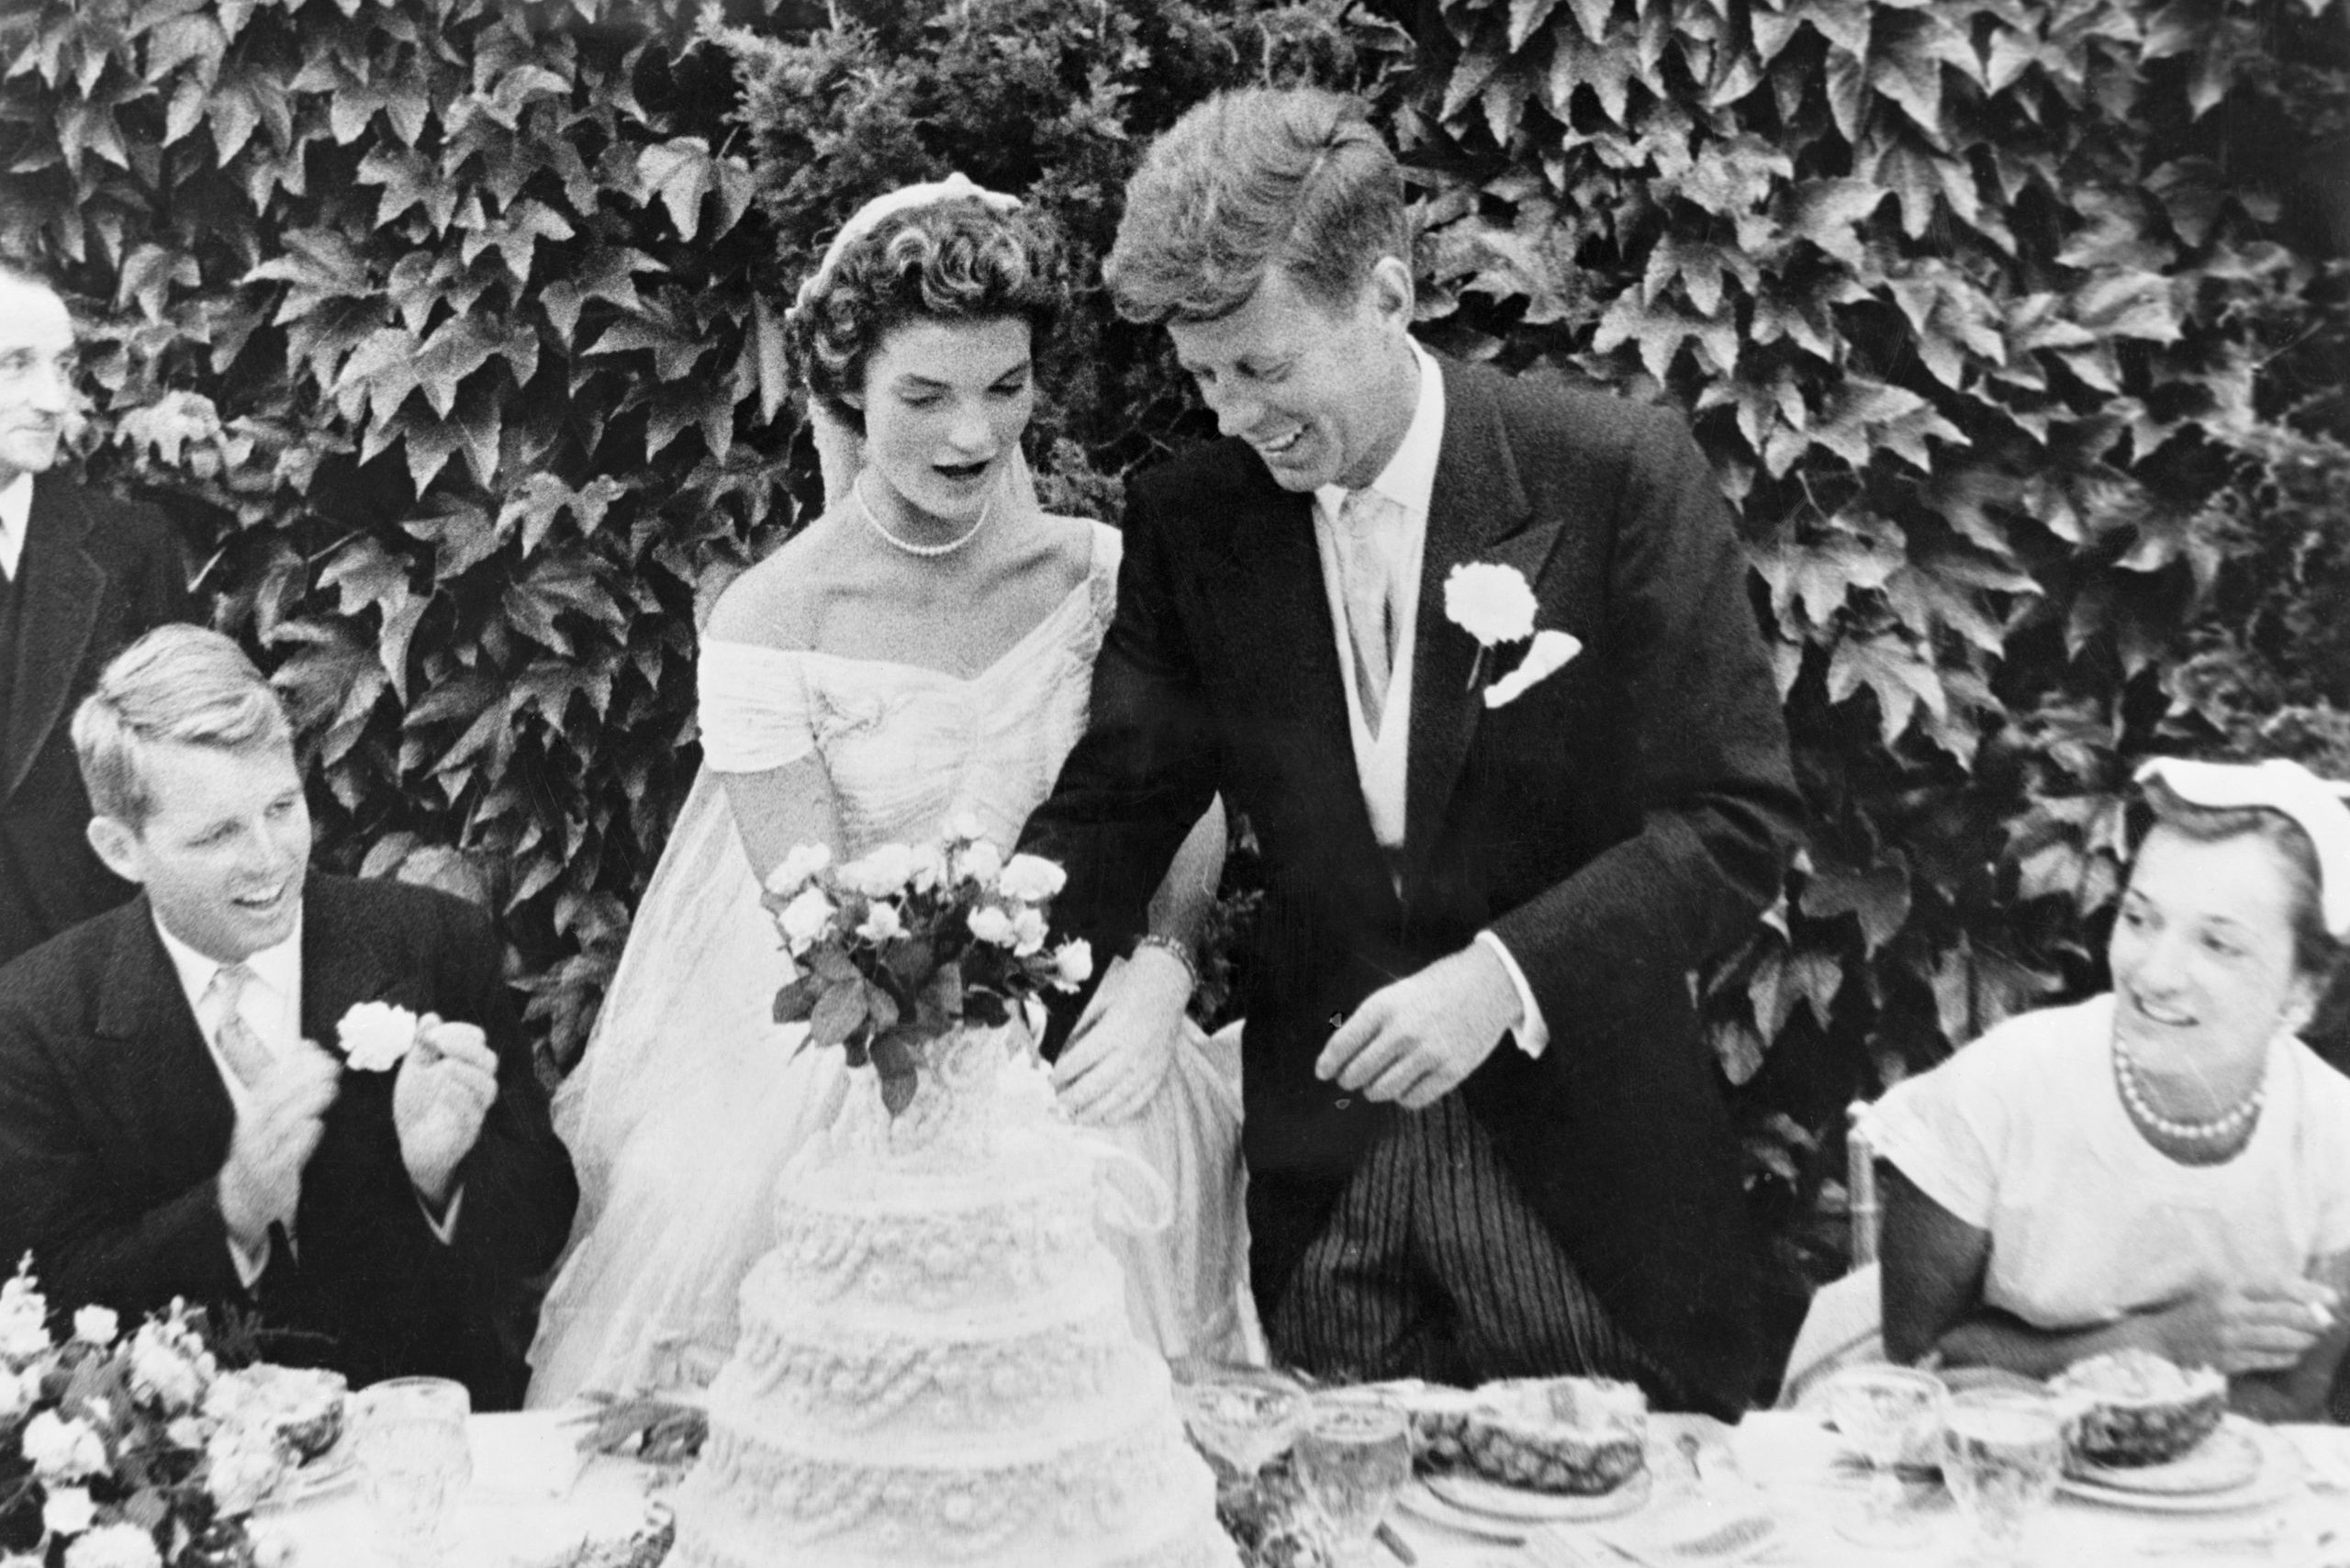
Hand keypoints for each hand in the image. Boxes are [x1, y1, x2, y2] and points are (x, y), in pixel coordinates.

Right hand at [217, 1042, 340, 1247]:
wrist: (245, 1213)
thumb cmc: (265, 1161)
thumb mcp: (270, 1124)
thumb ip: (286, 1087)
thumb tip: (306, 1047)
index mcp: (252, 1119)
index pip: (265, 1085)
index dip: (287, 1065)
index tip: (314, 1049)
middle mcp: (250, 1137)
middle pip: (270, 1103)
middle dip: (298, 1080)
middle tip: (331, 1065)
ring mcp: (256, 1161)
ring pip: (275, 1129)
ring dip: (302, 1105)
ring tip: (329, 1089)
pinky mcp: (268, 1185)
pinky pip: (280, 1163)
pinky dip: (297, 1144)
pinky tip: (316, 1127)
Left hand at [393, 1015, 499, 1206]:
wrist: (412, 1144)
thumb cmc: (418, 1104)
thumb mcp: (415, 1069)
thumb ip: (423, 1045)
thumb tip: (431, 1016)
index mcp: (466, 1065)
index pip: (477, 1040)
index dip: (458, 1032)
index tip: (429, 1035)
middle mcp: (475, 1085)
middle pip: (489, 1060)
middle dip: (465, 1047)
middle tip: (436, 1044)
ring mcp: (474, 1109)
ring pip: (488, 1087)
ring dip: (466, 1072)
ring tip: (444, 1068)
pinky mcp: (466, 1132)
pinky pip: (472, 1113)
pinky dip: (459, 1098)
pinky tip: (442, 1090)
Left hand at [1051, 948, 1185, 1125]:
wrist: (1168, 981)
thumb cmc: (1130, 986)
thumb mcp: (1099, 1000)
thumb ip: (1081, 1030)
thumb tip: (1060, 1057)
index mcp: (1114, 1030)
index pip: (1080, 1060)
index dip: (1061, 1074)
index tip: (1048, 1081)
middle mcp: (1132, 1052)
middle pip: (1095, 1085)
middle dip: (1071, 1099)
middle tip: (1054, 1106)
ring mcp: (1148, 1066)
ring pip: (1116, 1099)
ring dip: (1091, 1112)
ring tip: (1072, 1118)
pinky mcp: (1159, 1073)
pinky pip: (1138, 1101)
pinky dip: (1120, 1113)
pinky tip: (1103, 1119)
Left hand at [1317, 943, 1520, 1109]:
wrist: (1490, 982)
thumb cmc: (1438, 986)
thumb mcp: (1397, 992)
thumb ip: (1372, 1021)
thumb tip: (1344, 1056)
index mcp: (1383, 1006)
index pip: (1342, 1045)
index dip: (1328, 1063)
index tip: (1323, 1073)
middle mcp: (1402, 1031)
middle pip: (1359, 1072)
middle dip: (1349, 1079)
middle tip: (1349, 1080)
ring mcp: (1428, 1053)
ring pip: (1383, 1090)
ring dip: (1374, 1091)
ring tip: (1376, 1085)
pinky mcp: (1451, 1070)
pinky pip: (1414, 1099)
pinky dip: (1403, 1097)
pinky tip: (1405, 1087)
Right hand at [2149, 1279, 2341, 1373]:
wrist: (2160, 1339)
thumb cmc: (2196, 1311)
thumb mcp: (2221, 1290)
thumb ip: (2257, 1293)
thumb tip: (2303, 1297)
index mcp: (2228, 1288)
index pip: (2277, 1285)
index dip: (2309, 1291)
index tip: (2332, 1297)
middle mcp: (2230, 1312)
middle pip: (2285, 1314)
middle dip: (2314, 1318)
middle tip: (2329, 1320)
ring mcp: (2229, 1339)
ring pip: (2281, 1340)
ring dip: (2304, 1339)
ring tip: (2312, 1337)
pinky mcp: (2228, 1361)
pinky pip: (2268, 1360)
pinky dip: (2287, 1357)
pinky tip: (2293, 1353)